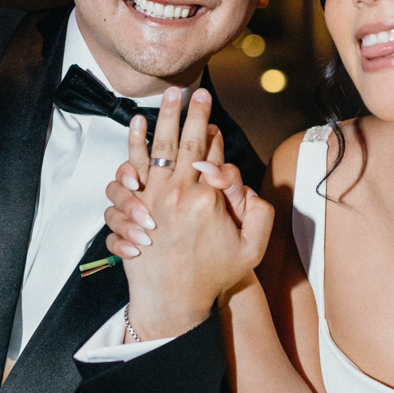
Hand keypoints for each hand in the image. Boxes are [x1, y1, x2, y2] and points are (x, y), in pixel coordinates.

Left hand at [103, 86, 272, 339]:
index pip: (214, 156)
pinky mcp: (136, 205)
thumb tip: (244, 181)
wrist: (174, 300)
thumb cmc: (213, 276)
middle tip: (197, 92)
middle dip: (194, 113)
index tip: (213, 122)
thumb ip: (260, 213)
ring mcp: (155, 197)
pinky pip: (133, 165)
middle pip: (187, 142)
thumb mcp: (252, 249)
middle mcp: (181, 192)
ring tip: (170, 95)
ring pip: (160, 147)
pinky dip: (135, 142)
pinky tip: (139, 122)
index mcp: (211, 199)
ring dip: (165, 118)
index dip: (215, 137)